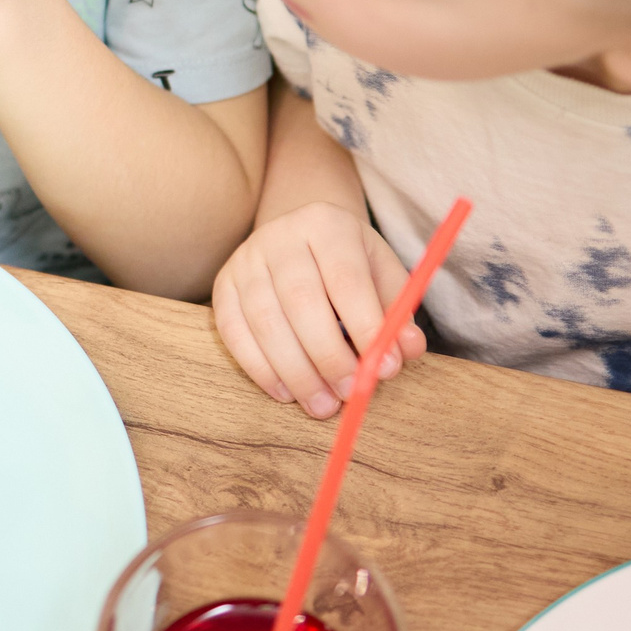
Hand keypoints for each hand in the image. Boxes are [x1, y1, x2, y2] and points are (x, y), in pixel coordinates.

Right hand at [212, 200, 429, 416]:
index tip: (385, 369)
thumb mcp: (381, 276)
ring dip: (296, 372)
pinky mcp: (222, 285)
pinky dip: (260, 369)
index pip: (346, 279)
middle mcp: (280, 236)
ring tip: (322, 405)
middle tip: (349, 394)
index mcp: (327, 225)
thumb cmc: (349, 263)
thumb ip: (397, 314)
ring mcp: (245, 259)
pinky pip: (234, 332)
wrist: (300, 236)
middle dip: (328, 356)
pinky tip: (286, 393)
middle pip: (300, 300)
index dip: (366, 327)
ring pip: (265, 321)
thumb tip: (407, 350)